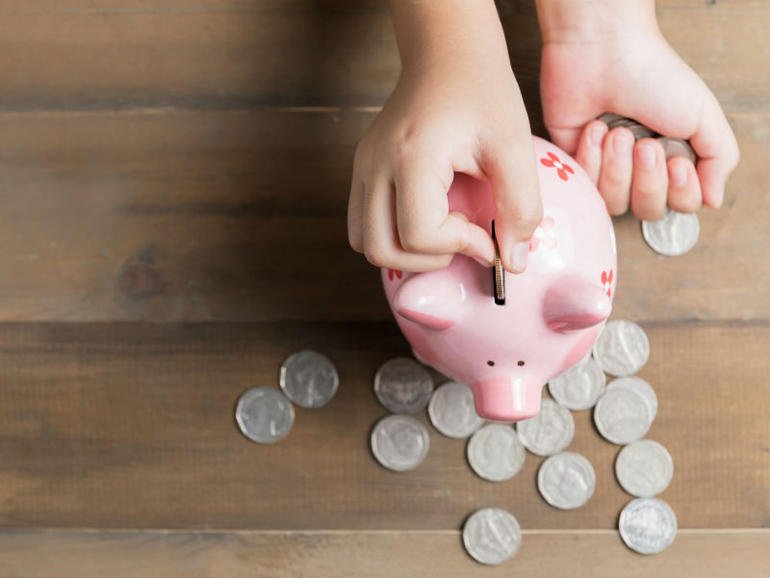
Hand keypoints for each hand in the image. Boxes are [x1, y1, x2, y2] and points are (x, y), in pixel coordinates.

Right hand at [348, 0, 542, 273]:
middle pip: (382, 251)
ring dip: (406, 253)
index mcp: (412, 157)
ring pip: (365, 244)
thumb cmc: (482, 91)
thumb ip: (521, 206)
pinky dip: (393, 236)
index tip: (489, 234)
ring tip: (443, 232)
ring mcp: (362, 168)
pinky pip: (363, 225)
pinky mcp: (362, 170)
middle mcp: (375, 166)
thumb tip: (512, 262)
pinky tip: (427, 218)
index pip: (419, 235)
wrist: (446, 53)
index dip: (460, 246)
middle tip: (463, 238)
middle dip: (429, 259)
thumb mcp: (514, 144)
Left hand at [536, 0, 739, 219]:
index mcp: (673, 159)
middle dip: (647, 180)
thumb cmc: (653, 76)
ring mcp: (606, 168)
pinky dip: (591, 157)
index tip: (675, 162)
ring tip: (617, 132)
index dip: (679, 191)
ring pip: (614, 203)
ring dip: (617, 168)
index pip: (681, 204)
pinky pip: (583, 188)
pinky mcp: (574, 164)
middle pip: (647, 210)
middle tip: (644, 145)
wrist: (603, 52)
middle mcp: (640, 169)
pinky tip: (594, 128)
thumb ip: (719, 159)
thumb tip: (714, 200)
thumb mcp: (703, 115)